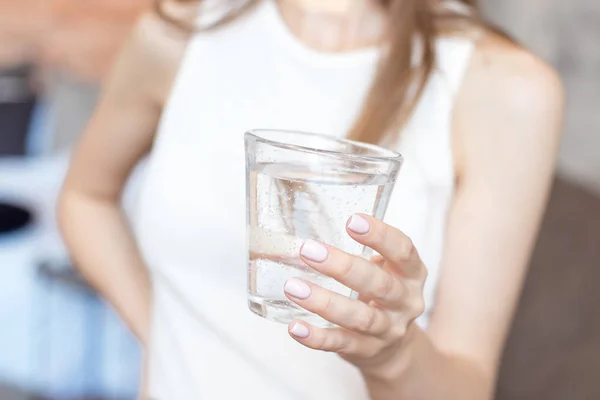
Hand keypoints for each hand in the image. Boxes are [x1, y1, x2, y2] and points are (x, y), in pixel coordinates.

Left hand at [283, 214, 426, 374]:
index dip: (380, 235)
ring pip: (359, 317)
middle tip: (309, 251)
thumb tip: (308, 222)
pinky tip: (296, 327)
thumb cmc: (381, 293)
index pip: (403, 251)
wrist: (394, 348)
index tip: (352, 221)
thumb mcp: (385, 268)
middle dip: (343, 267)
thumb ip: (363, 249)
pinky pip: (341, 344)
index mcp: (412, 274)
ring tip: (293, 287)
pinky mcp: (367, 351)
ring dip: (324, 302)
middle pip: (378, 284)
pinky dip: (317, 337)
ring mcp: (388, 330)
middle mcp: (406, 302)